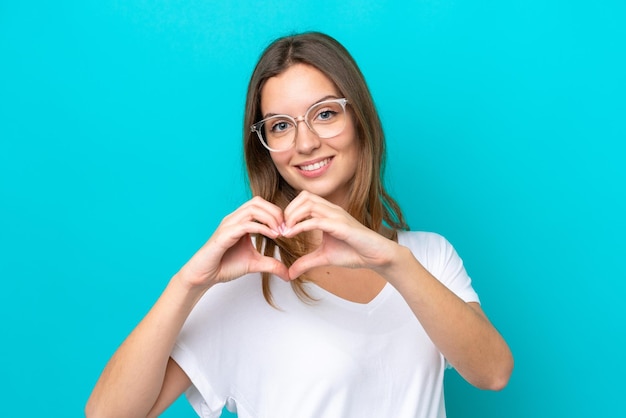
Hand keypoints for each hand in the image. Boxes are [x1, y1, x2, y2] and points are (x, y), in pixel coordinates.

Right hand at [177, 197, 289, 287]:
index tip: (287, 228)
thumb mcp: (254, 264)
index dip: (276, 212)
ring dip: (270, 218)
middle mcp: (233, 219)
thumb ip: (271, 265)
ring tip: (280, 232)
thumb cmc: (225, 266)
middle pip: (257, 202)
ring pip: (252, 209)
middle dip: (275, 212)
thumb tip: (288, 274)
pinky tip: (272, 236)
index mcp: (240, 221)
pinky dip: (262, 228)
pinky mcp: (224, 235)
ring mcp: (228, 225)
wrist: (204, 276)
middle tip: (286, 228)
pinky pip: (246, 225)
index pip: (260, 205)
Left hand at [281, 191, 397, 278]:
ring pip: (308, 204)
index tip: (280, 227)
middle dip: (288, 210)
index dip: (289, 210)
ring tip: (285, 231)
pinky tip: (291, 234)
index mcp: (328, 213)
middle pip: (304, 197)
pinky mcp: (341, 226)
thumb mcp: (323, 258)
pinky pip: (316, 220)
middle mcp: (332, 210)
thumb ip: (306, 262)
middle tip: (280, 228)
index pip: (304, 199)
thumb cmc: (353, 253)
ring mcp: (337, 216)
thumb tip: (290, 273)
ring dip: (292, 216)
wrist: (375, 256)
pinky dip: (300, 226)